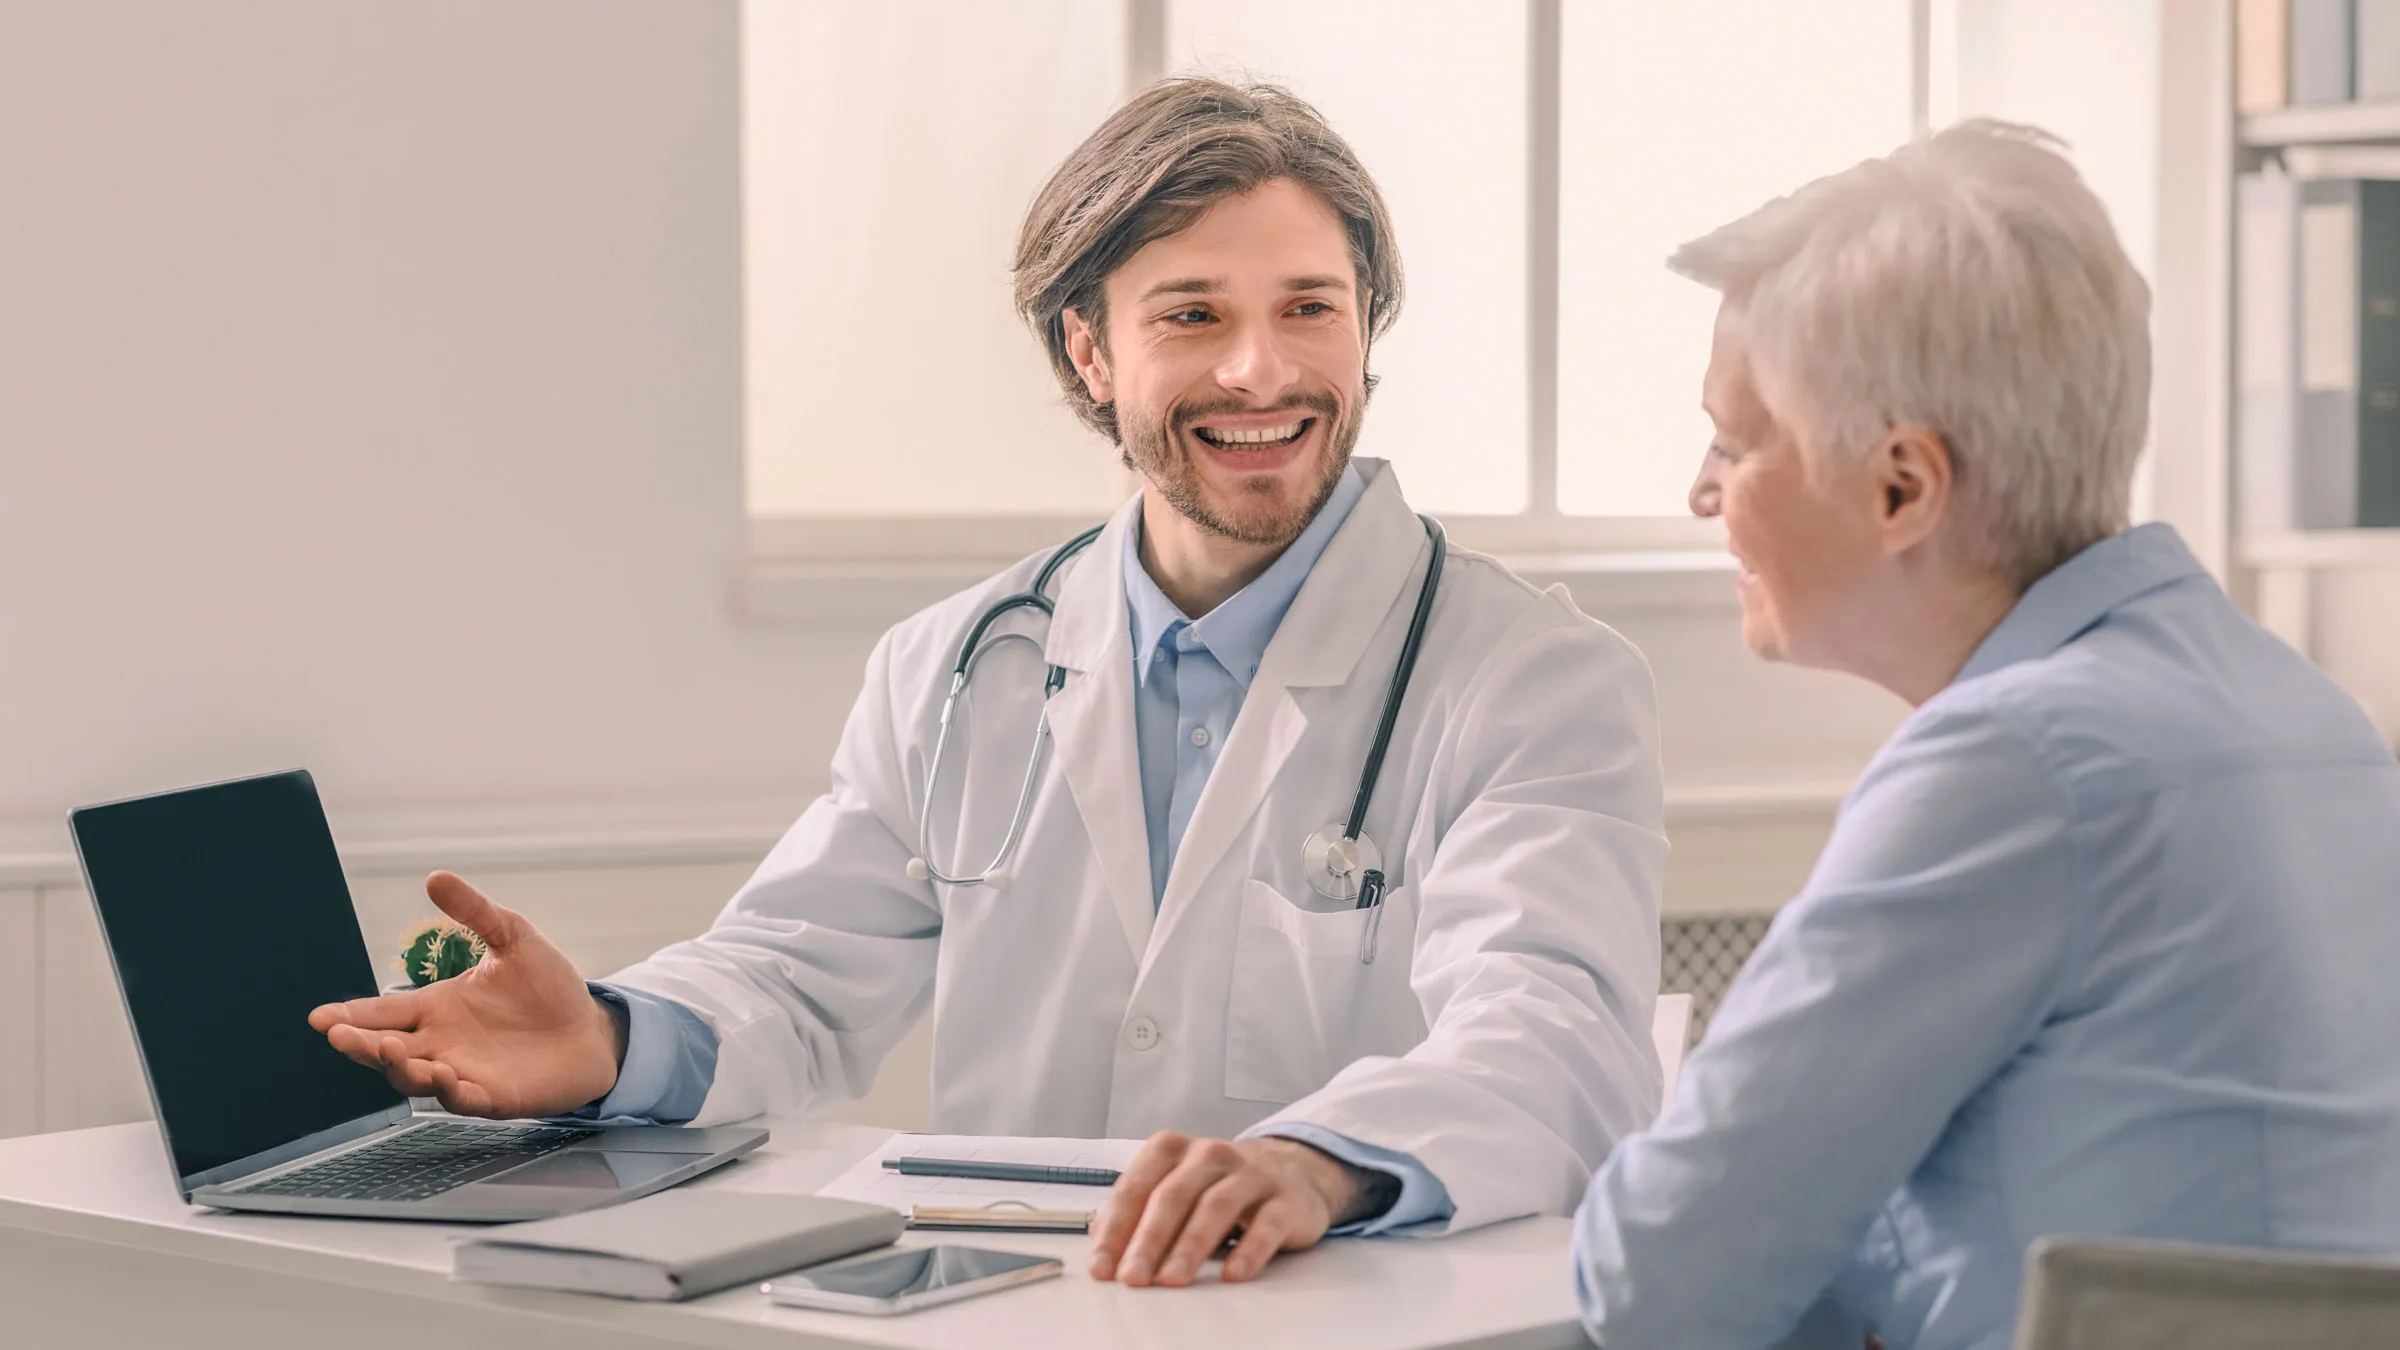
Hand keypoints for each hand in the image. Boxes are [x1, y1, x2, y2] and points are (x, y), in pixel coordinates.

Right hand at [307, 871, 620, 1117]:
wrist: (592, 1030)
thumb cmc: (548, 987)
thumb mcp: (513, 938)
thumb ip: (475, 912)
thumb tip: (435, 877)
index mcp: (437, 1007)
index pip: (382, 1010)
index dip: (350, 1015)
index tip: (319, 1017)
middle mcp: (441, 1042)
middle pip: (385, 1048)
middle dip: (360, 1043)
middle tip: (339, 1035)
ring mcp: (463, 1072)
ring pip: (414, 1078)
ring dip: (399, 1066)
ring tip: (390, 1049)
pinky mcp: (493, 1097)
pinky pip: (464, 1099)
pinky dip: (451, 1091)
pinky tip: (443, 1077)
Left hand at [1088, 1133, 1367, 1286]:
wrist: (1291, 1170)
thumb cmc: (1218, 1185)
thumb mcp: (1174, 1189)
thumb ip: (1137, 1212)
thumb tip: (1102, 1248)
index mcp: (1172, 1149)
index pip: (1136, 1188)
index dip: (1116, 1229)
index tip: (1103, 1267)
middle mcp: (1210, 1154)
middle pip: (1173, 1196)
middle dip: (1148, 1240)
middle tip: (1133, 1277)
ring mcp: (1250, 1174)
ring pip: (1216, 1206)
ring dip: (1190, 1246)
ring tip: (1173, 1279)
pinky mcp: (1285, 1199)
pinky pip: (1267, 1224)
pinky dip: (1249, 1250)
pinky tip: (1233, 1273)